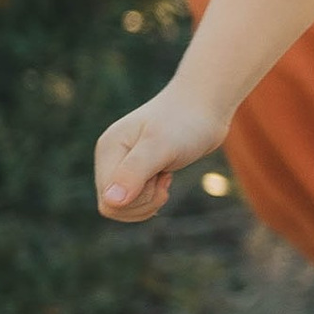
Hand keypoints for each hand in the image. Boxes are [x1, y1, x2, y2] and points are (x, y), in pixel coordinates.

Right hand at [95, 86, 224, 223]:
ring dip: (150, 200)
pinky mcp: (137, 170)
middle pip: (115, 207)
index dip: (137, 200)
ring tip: (166, 176)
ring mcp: (123, 164)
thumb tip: (111, 201)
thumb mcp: (161, 147)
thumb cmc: (186, 123)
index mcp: (108, 149)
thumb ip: (134, 172)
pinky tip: (165, 178)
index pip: (108, 201)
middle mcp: (111, 157)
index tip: (160, 176)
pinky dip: (153, 196)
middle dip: (145, 201)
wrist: (205, 107)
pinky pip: (135, 201)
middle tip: (165, 177)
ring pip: (125, 206)